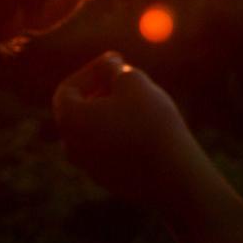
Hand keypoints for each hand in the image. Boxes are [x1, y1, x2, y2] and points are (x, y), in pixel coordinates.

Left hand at [53, 52, 202, 209]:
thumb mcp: (132, 80)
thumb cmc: (150, 122)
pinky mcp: (110, 180)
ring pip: (94, 130)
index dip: (91, 71)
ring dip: (111, 112)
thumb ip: (112, 68)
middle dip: (101, 90)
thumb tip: (106, 66)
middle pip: (79, 110)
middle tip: (127, 77)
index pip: (68, 89)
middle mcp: (72, 146)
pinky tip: (147, 127)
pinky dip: (120, 134)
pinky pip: (109, 149)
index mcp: (69, 120)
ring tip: (140, 101)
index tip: (116, 61)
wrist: (174, 175)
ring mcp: (90, 167)